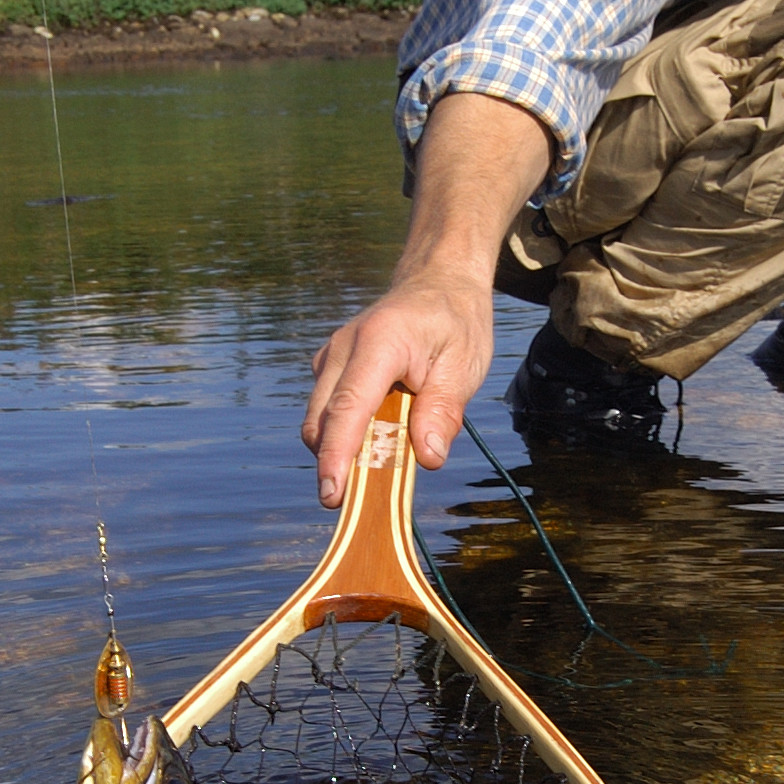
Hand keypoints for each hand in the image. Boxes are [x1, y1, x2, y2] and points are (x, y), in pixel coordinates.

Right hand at [301, 89, 552, 507]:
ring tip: (379, 469)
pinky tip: (377, 440)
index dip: (337, 455)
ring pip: (320, 418)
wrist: (438, 279)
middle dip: (333, 464)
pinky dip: (344, 433)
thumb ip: (443, 411)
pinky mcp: (330, 366)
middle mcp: (343, 348)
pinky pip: (328, 409)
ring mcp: (331, 356)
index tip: (333, 494)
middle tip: (360, 504)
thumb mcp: (464, 364)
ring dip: (341, 449)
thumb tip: (426, 458)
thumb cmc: (455, 321)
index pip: (348, 408)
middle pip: (322, 420)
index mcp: (378, 343)